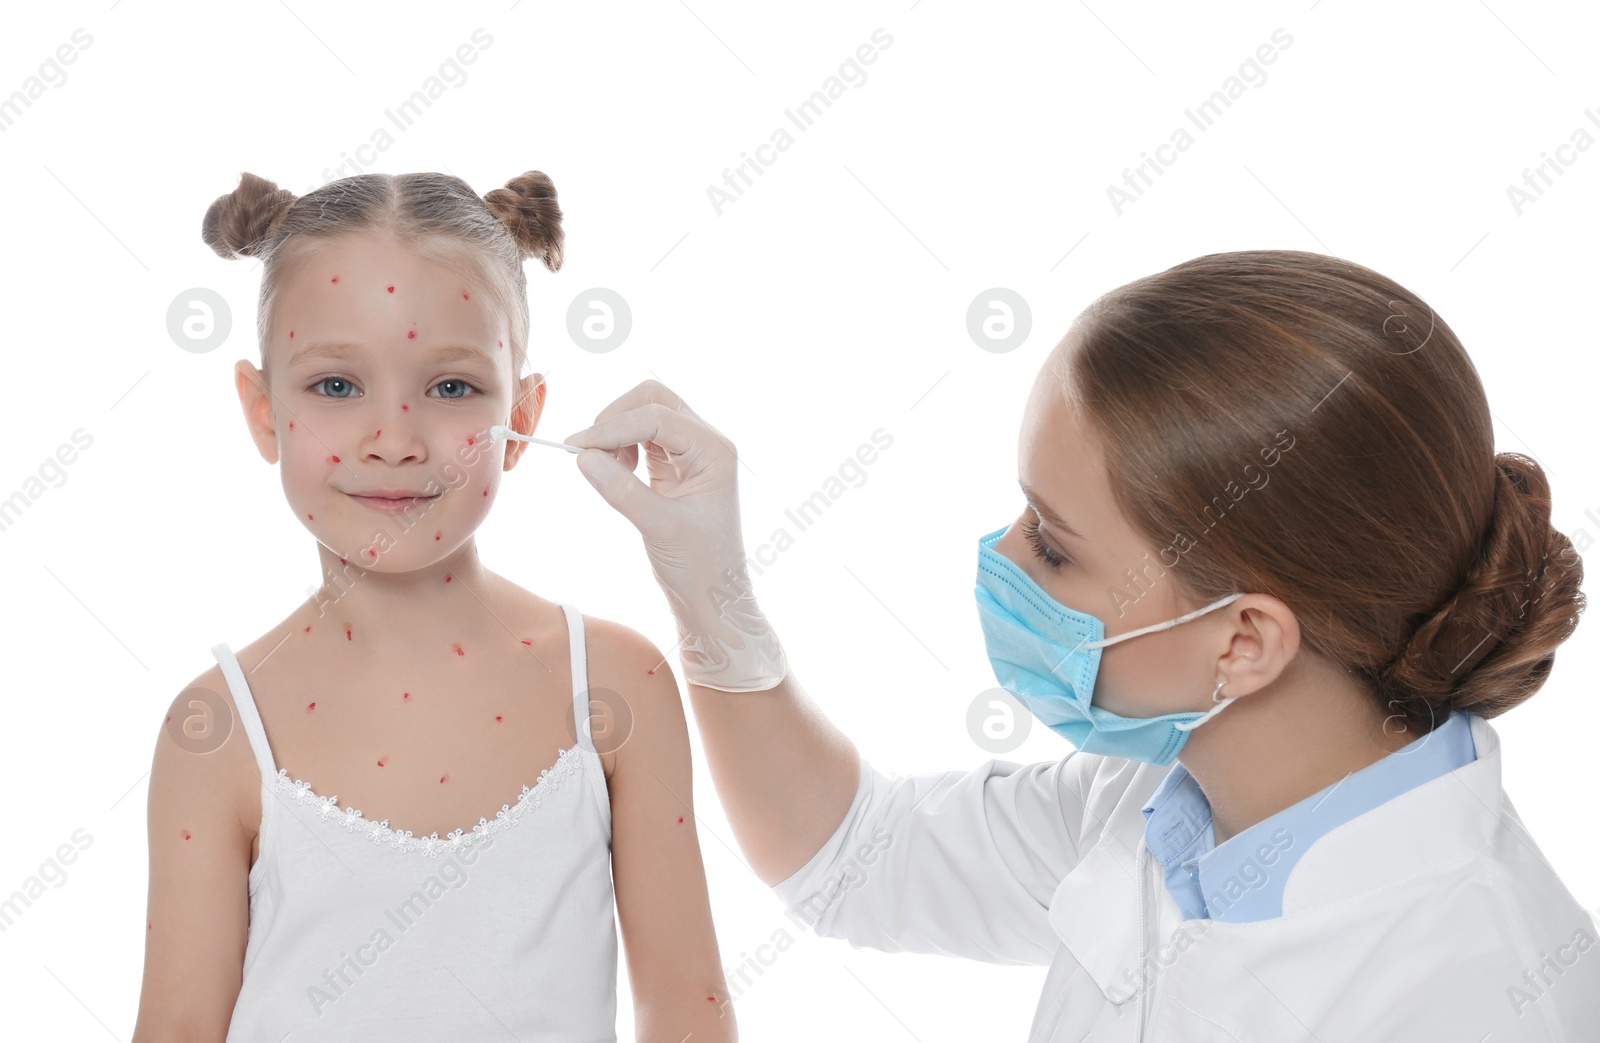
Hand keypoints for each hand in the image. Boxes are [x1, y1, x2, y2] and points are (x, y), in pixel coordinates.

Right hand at [562, 379, 787, 691]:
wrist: (714, 598)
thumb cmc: (700, 567)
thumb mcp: (659, 528)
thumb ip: (622, 490)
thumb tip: (582, 456)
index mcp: (714, 450)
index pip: (656, 417)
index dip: (613, 426)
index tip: (575, 447)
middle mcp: (706, 444)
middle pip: (654, 400)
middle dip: (617, 417)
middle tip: (587, 451)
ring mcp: (691, 454)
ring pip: (646, 415)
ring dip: (617, 432)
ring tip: (602, 466)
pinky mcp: (674, 469)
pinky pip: (643, 440)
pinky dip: (621, 447)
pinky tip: (613, 471)